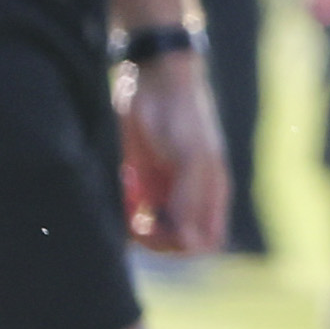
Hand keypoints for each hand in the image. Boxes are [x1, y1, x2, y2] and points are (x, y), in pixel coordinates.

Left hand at [118, 47, 229, 253]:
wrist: (151, 81)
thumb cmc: (181, 116)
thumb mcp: (191, 156)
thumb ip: (191, 197)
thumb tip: (190, 243)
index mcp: (209, 195)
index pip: (203, 242)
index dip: (182, 246)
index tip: (159, 229)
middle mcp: (185, 197)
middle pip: (171, 242)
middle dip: (153, 239)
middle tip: (136, 220)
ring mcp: (159, 189)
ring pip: (146, 229)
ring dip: (132, 225)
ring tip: (126, 198)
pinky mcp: (135, 180)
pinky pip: (126, 211)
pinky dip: (119, 209)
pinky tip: (119, 188)